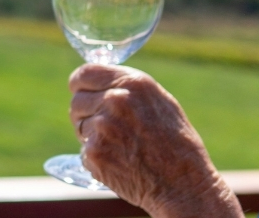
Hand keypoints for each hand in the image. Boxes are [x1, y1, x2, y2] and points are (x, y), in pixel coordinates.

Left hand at [69, 64, 241, 217]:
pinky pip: (84, 152)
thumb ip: (128, 89)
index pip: (85, 74)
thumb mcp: (159, 103)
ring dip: (92, 137)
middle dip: (85, 114)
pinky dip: (96, 159)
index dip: (79, 84)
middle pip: (77, 102)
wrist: (182, 183)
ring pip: (80, 127)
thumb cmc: (176, 144)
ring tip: (121, 147)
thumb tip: (99, 85)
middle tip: (106, 129)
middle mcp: (114, 100)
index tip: (78, 91)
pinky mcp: (94, 152)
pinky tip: (120, 163)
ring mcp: (102, 127)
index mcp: (132, 83)